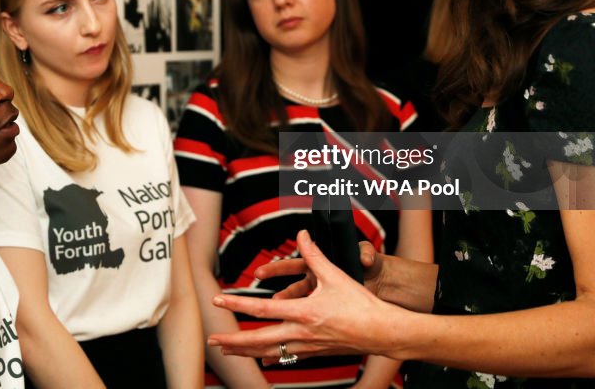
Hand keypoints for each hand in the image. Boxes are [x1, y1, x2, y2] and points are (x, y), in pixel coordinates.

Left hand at [208, 230, 398, 362]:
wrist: (382, 332)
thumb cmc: (361, 304)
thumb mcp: (335, 275)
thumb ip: (314, 255)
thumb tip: (303, 234)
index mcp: (303, 312)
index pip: (262, 308)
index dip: (237, 304)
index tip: (219, 299)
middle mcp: (301, 332)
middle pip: (259, 339)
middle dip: (233, 340)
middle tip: (212, 339)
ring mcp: (307, 346)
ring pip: (269, 352)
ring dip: (246, 351)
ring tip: (226, 350)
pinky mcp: (315, 352)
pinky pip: (286, 357)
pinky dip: (270, 358)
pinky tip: (260, 360)